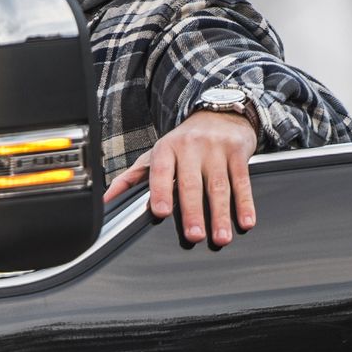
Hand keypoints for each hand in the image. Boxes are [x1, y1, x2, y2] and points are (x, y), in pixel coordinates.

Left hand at [102, 110, 257, 246]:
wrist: (218, 113)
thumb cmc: (183, 142)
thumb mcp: (155, 155)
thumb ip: (131, 178)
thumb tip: (106, 200)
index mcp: (165, 149)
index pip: (161, 172)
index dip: (160, 191)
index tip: (161, 212)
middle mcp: (190, 147)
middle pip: (191, 183)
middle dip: (193, 211)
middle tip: (194, 236)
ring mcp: (216, 149)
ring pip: (219, 186)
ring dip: (221, 214)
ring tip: (221, 238)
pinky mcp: (239, 152)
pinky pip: (242, 181)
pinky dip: (245, 203)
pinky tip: (246, 221)